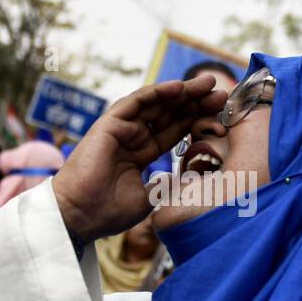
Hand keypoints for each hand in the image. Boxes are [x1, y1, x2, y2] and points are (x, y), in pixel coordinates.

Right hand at [53, 75, 224, 242]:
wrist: (79, 217)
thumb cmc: (107, 212)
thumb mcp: (149, 198)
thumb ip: (166, 184)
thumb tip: (192, 181)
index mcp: (141, 154)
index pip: (174, 131)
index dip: (197, 120)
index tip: (221, 113)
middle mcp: (132, 138)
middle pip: (169, 114)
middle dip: (195, 102)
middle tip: (222, 93)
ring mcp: (120, 130)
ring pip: (156, 104)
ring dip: (182, 92)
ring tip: (208, 83)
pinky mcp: (109, 125)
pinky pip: (135, 103)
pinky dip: (156, 93)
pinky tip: (178, 87)